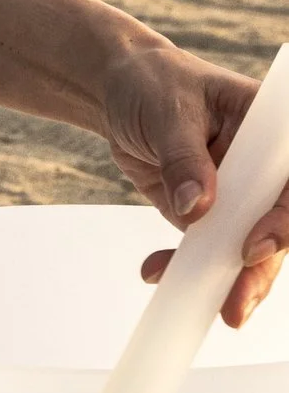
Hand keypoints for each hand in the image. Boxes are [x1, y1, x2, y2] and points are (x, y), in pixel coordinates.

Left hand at [113, 42, 282, 323]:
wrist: (120, 91)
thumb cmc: (153, 83)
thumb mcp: (169, 111)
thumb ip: (184, 158)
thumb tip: (197, 208)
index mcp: (272, 133)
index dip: (286, 220)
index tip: (254, 247)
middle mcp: (264, 169)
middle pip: (279, 225)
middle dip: (261, 269)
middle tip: (235, 304)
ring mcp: (240, 195)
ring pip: (249, 248)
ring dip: (229, 281)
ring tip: (210, 309)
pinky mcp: (211, 214)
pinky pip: (207, 249)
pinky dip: (185, 267)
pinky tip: (159, 272)